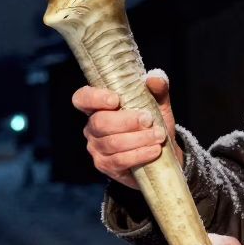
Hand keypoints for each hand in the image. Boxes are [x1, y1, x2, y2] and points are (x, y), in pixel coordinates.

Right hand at [72, 72, 180, 189]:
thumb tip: (155, 78)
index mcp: (98, 107)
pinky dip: (139, 154)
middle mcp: (92, 127)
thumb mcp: (158, 104)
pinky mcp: (105, 166)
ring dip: (138, 139)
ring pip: (112, 143)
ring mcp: (96, 148)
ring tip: (158, 136)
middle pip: (100, 122)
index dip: (94, 98)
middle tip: (148, 120)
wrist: (161, 154)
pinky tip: (154, 150)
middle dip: (127, 121)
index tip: (116, 100)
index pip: (82, 98)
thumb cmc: (153, 125)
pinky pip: (119, 160)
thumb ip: (158, 89)